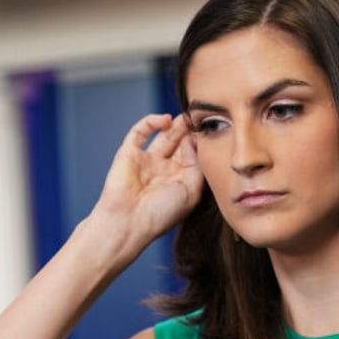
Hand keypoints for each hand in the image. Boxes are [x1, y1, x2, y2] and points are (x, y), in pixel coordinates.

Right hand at [94, 113, 203, 251]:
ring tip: (186, 115)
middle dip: (189, 130)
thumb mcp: (191, 192)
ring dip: (175, 124)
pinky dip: (151, 121)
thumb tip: (191, 142)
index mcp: (178, 181)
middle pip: (179, 143)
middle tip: (199, 117)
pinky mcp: (128, 153)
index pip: (192, 156)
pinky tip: (165, 119)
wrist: (128, 222)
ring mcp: (145, 161)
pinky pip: (139, 132)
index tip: (210, 134)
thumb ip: (197, 165)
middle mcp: (163, 170)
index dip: (200, 143)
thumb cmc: (161, 214)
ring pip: (162, 135)